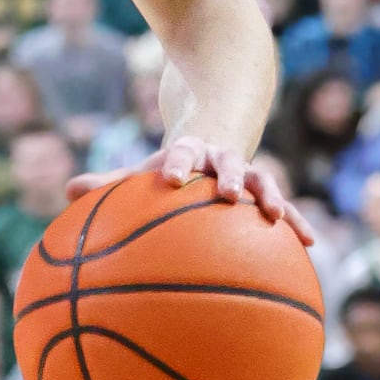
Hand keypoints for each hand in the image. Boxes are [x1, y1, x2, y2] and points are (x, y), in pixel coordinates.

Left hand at [67, 137, 314, 243]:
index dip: (176, 164)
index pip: (178, 153)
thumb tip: (67, 192)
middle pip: (225, 163)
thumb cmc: (170, 167)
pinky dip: (296, 222)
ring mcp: (246, 175)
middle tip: (225, 193)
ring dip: (268, 196)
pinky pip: (284, 209)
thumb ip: (109, 184)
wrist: (215, 135)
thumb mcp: (142, 171)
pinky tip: (311, 243)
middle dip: (226, 176)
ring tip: (275, 216)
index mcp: (188, 152)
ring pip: (261, 181)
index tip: (169, 178)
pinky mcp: (264, 194)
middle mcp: (220, 159)